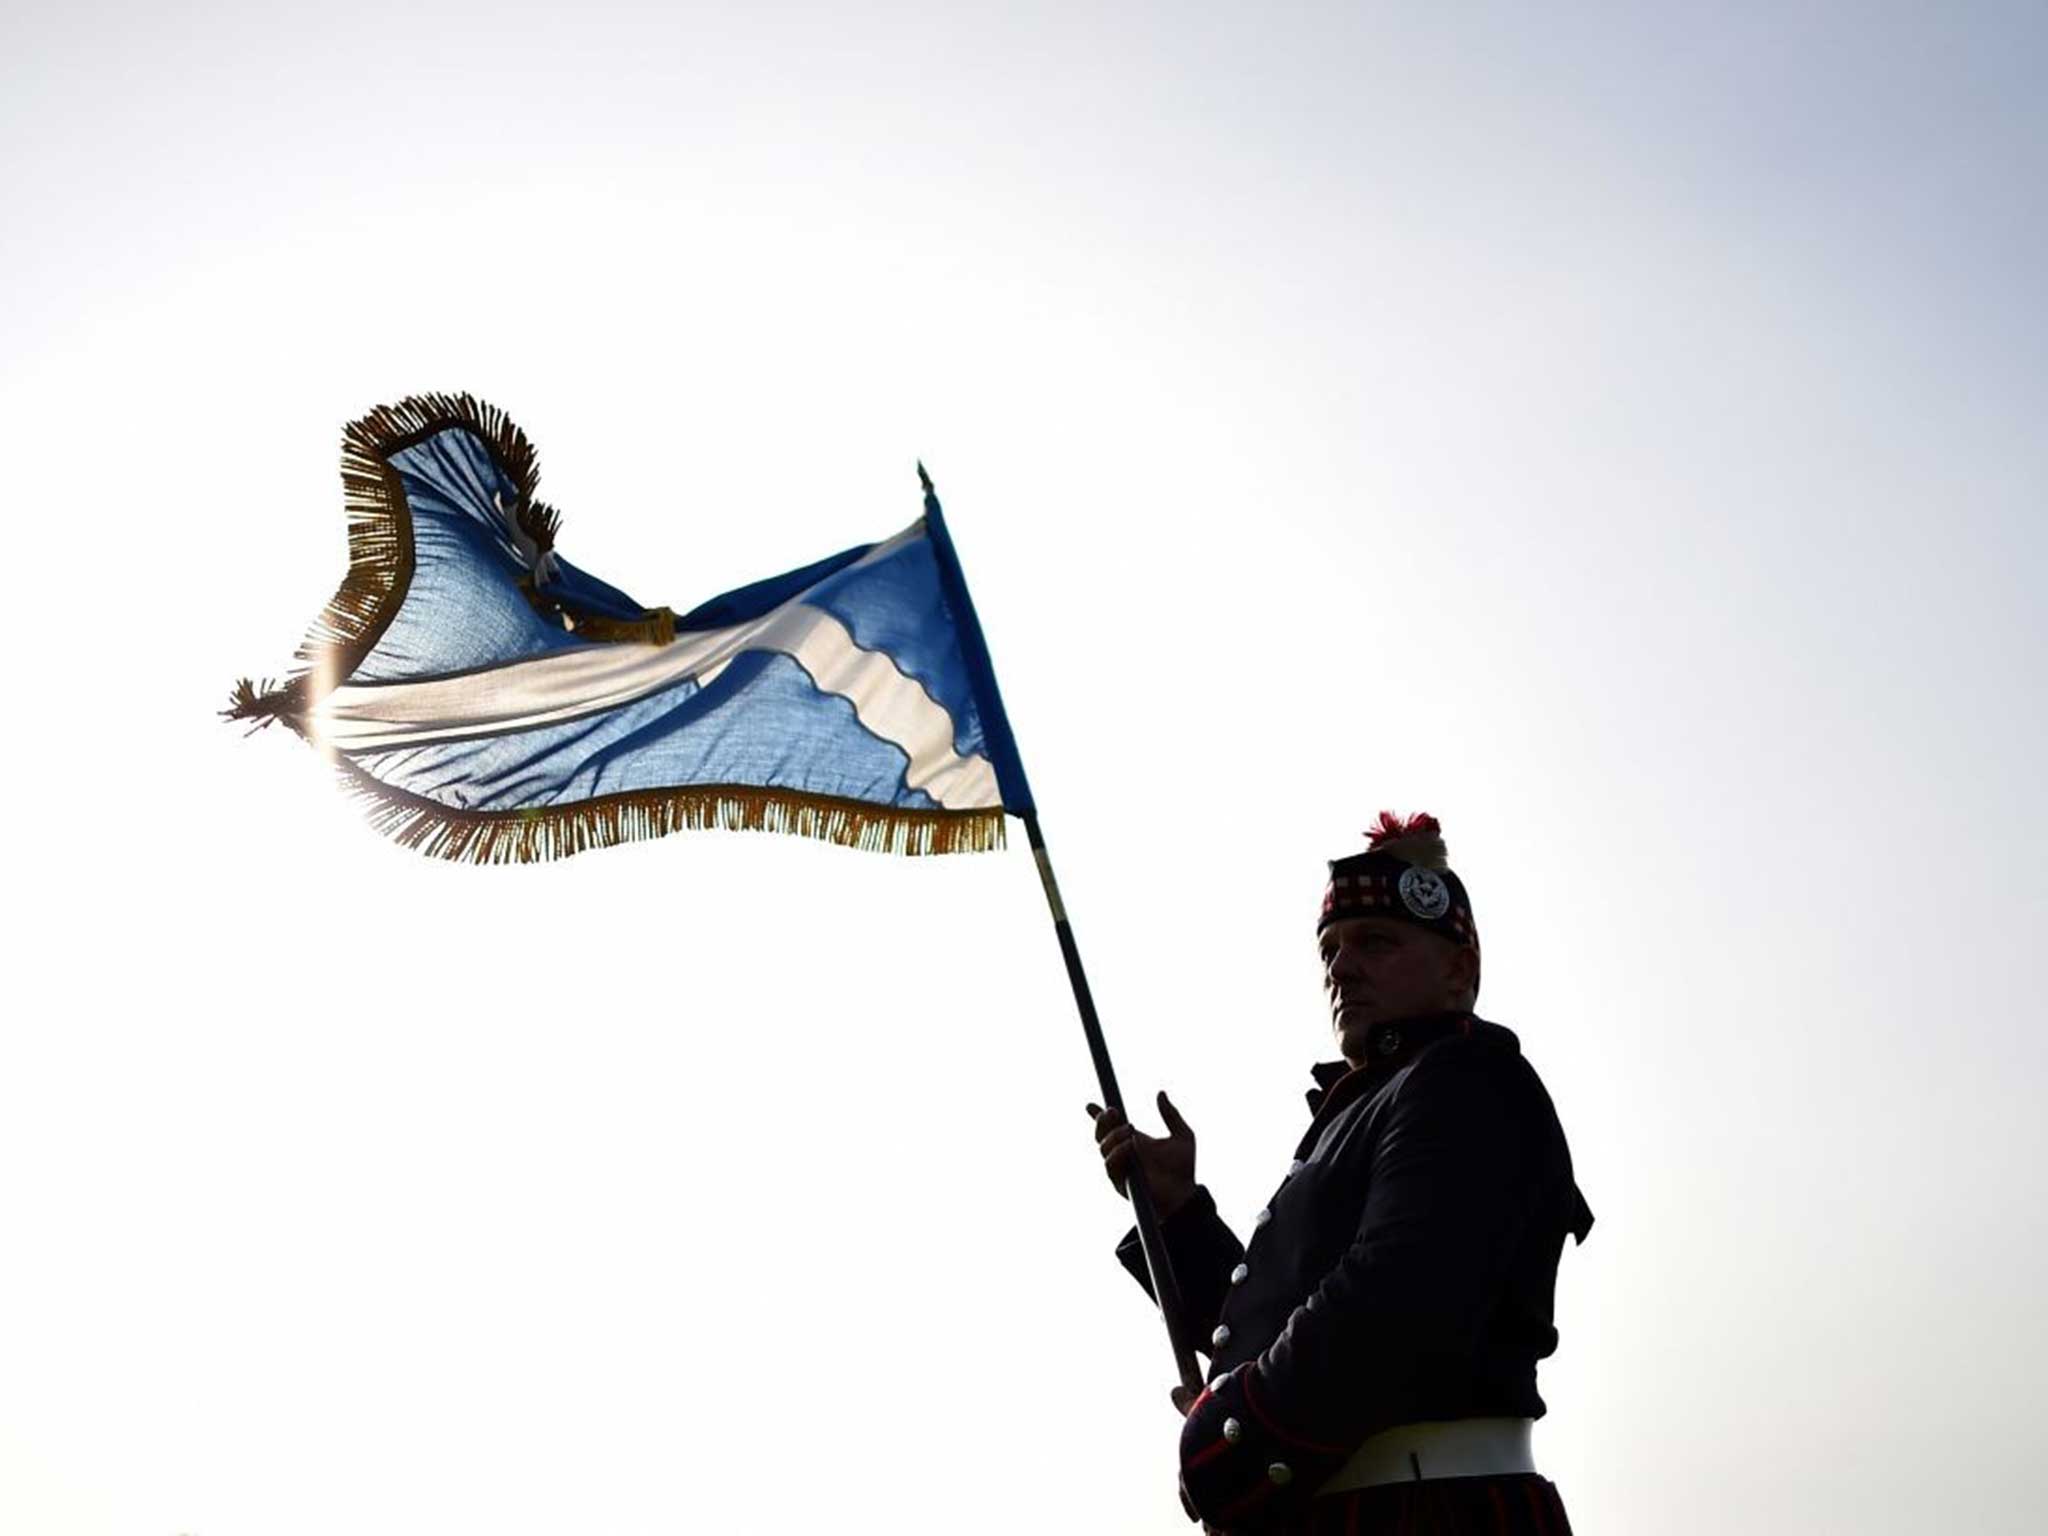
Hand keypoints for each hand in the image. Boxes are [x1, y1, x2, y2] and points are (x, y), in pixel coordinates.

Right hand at [1086, 1091, 1195, 1218]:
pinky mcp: (1120, 1181)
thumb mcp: (1182, 1136)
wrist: (1183, 1194)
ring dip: (1114, 1135)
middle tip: (1113, 1112)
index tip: (1090, 1105)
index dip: (1097, 1115)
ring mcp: (1120, 1167)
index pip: (1111, 1125)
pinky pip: (1110, 1164)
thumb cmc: (1183, 1168)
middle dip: (1102, 1121)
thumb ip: (1171, 1115)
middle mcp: (1123, 1152)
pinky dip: (1118, 1152)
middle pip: (1100, 1134)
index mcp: (1134, 1140)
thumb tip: (1161, 1093)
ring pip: (1103, 1147)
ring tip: (1130, 1130)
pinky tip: (1130, 1146)